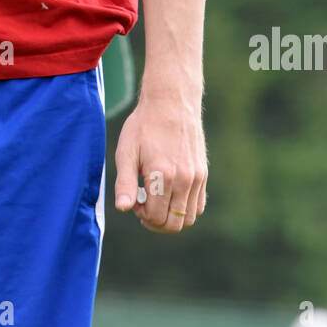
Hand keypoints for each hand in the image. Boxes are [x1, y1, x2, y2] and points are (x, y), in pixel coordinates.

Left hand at [113, 94, 207, 232]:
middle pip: (173, 224)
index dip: (141, 215)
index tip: (135, 200)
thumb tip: (123, 208)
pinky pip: (198, 205)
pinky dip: (184, 209)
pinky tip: (170, 194)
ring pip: (188, 218)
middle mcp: (184, 179)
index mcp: (163, 175)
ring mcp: (197, 177)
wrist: (171, 102)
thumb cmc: (144, 125)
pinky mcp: (203, 173)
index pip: (156, 217)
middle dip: (155, 222)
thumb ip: (124, 183)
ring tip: (157, 199)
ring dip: (171, 218)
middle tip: (144, 205)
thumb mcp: (126, 152)